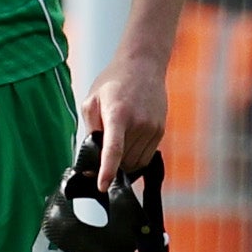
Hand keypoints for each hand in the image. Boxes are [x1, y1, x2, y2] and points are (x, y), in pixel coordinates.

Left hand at [80, 52, 168, 183]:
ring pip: (135, 163)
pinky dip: (134, 159)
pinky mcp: (160, 131)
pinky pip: (146, 157)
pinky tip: (127, 144)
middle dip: (111, 164)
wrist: (143, 65)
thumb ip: (91, 130)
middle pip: (123, 161)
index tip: (102, 186)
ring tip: (116, 141)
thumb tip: (93, 157)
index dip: (107, 171)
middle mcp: (139, 123)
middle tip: (101, 151)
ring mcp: (152, 128)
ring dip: (123, 163)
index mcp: (118, 114)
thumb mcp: (92, 101)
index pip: (113, 149)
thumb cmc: (113, 83)